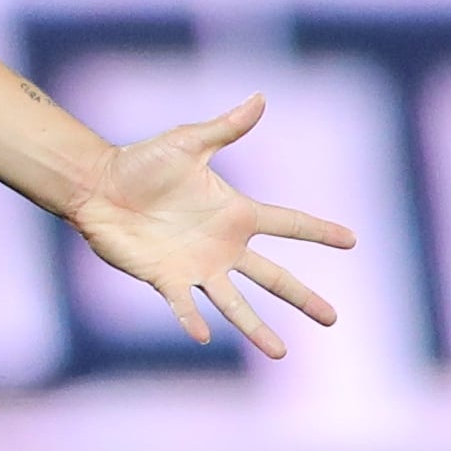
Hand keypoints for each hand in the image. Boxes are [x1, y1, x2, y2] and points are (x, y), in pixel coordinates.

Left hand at [63, 93, 354, 359]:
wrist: (98, 184)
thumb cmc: (141, 162)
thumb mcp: (187, 142)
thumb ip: (225, 129)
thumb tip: (260, 97)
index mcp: (234, 213)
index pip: (287, 223)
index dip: (319, 231)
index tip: (352, 241)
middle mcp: (222, 246)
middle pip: (273, 276)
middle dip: (303, 297)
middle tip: (333, 319)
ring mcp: (196, 266)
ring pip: (235, 303)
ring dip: (256, 328)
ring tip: (281, 353)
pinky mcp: (166, 278)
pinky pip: (183, 304)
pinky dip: (193, 319)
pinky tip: (205, 335)